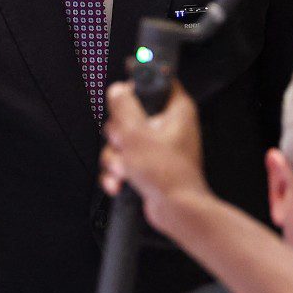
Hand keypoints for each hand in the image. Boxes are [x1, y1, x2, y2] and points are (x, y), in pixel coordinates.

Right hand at [100, 81, 209, 230]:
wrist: (177, 212)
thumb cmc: (169, 176)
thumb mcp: (137, 133)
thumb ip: (124, 106)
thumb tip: (118, 89)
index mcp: (176, 109)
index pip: (157, 80)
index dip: (137, 82)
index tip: (124, 89)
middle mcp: (169, 125)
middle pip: (129, 113)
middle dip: (118, 134)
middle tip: (125, 143)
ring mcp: (158, 146)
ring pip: (123, 139)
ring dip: (116, 157)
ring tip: (123, 169)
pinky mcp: (149, 164)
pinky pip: (125, 160)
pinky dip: (119, 171)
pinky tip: (119, 181)